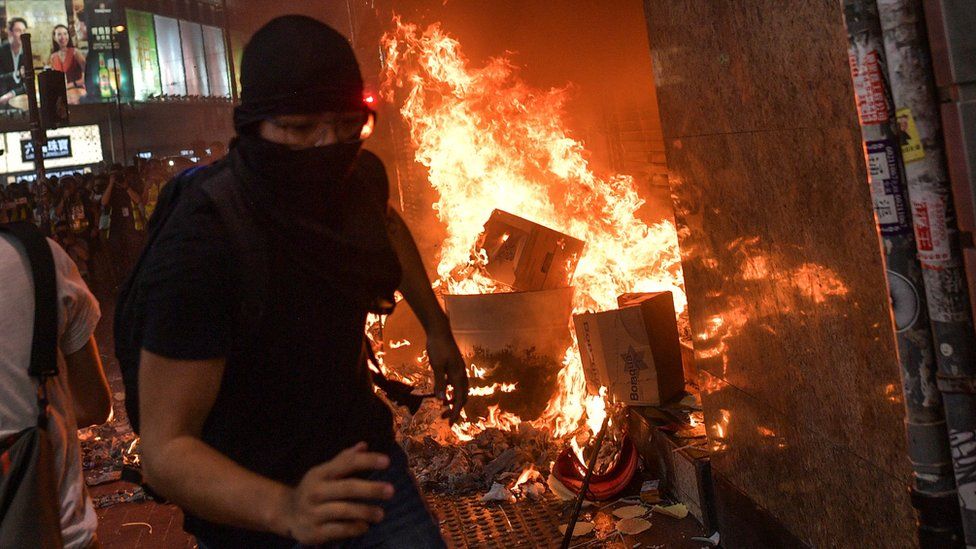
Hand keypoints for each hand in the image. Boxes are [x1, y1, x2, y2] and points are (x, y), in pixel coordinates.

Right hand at [278, 442, 393, 544]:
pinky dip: (353, 528)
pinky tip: (365, 526)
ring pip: (344, 511)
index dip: (367, 461)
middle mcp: (315, 491)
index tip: (387, 461)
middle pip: (347, 488)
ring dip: (365, 511)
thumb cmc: (315, 489)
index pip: (346, 463)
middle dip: (370, 489)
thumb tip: (364, 445)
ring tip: (381, 514)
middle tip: (391, 490)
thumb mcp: (325, 472)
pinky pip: (338, 530)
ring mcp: (313, 512)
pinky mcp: (314, 532)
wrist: (286, 513)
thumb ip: (344, 460)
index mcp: (320, 473)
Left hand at [426, 328, 468, 423]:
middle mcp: (461, 374)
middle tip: (445, 419)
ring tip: (444, 408)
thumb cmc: (438, 347)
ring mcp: (458, 370)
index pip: (459, 399)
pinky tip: (443, 394)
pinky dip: (451, 392)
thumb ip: (439, 382)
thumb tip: (441, 400)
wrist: (439, 331)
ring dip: (453, 401)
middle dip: (455, 409)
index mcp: (458, 375)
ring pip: (460, 390)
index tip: (451, 424)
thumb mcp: (436, 366)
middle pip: (462, 397)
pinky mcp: (454, 367)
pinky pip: (455, 384)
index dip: (455, 412)